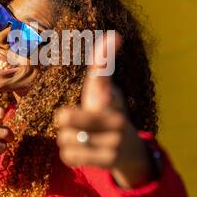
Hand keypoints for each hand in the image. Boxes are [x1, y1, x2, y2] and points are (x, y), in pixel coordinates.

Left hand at [55, 33, 152, 188]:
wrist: (131, 152)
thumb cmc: (109, 113)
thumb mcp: (104, 90)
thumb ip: (102, 66)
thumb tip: (115, 35)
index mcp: (110, 96)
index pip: (102, 77)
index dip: (103, 61)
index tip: (114, 37)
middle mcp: (116, 117)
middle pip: (68, 117)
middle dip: (65, 118)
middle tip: (65, 117)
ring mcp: (114, 140)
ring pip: (65, 138)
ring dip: (66, 138)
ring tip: (79, 137)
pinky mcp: (108, 160)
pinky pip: (69, 156)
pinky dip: (70, 154)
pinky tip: (81, 150)